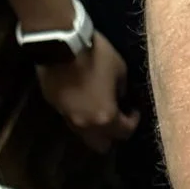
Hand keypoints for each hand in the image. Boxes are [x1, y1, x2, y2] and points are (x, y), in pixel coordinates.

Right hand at [35, 32, 139, 153]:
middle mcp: (87, 125)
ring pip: (85, 135)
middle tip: (117, 118)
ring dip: (94, 127)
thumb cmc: (95, 55)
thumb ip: (122, 89)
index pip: (125, 132)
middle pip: (102, 145)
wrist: (60, 42)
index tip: (134, 110)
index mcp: (106, 117)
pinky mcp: (55, 107)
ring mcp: (68, 118)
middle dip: (112, 135)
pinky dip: (80, 115)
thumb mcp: (119, 69)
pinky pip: (71, 119)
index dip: (133, 122)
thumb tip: (120, 97)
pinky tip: (82, 99)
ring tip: (98, 109)